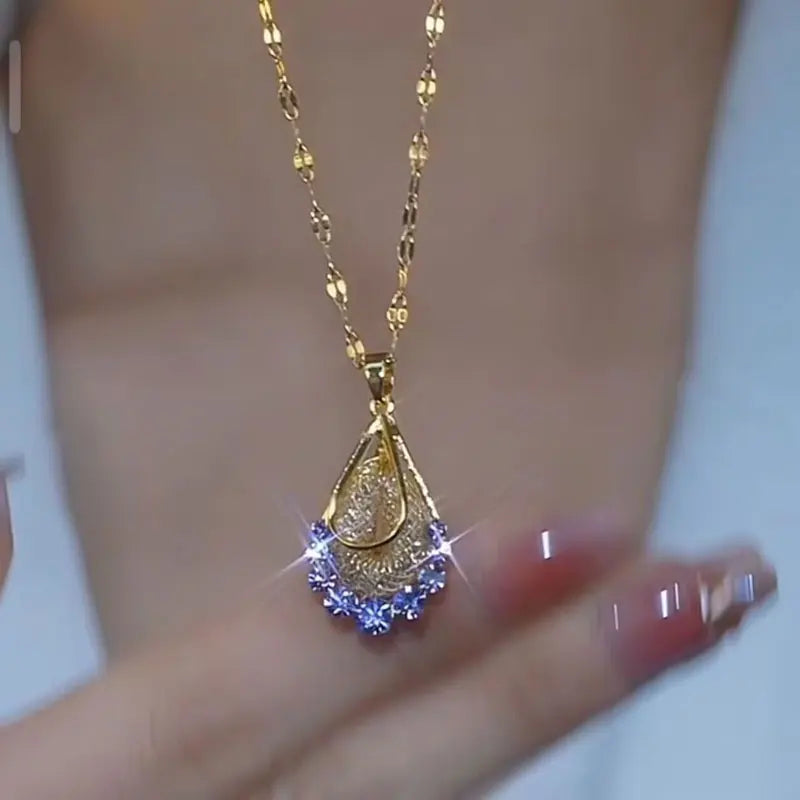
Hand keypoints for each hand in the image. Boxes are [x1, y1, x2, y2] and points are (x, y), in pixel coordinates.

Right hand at [0, 492, 776, 797]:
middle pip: (398, 764)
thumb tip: (6, 490)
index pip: (272, 678)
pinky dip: (475, 769)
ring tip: (668, 623)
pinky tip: (537, 702)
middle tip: (710, 583)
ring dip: (542, 721)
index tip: (582, 531)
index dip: (426, 607)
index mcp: (82, 784)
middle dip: (555, 676)